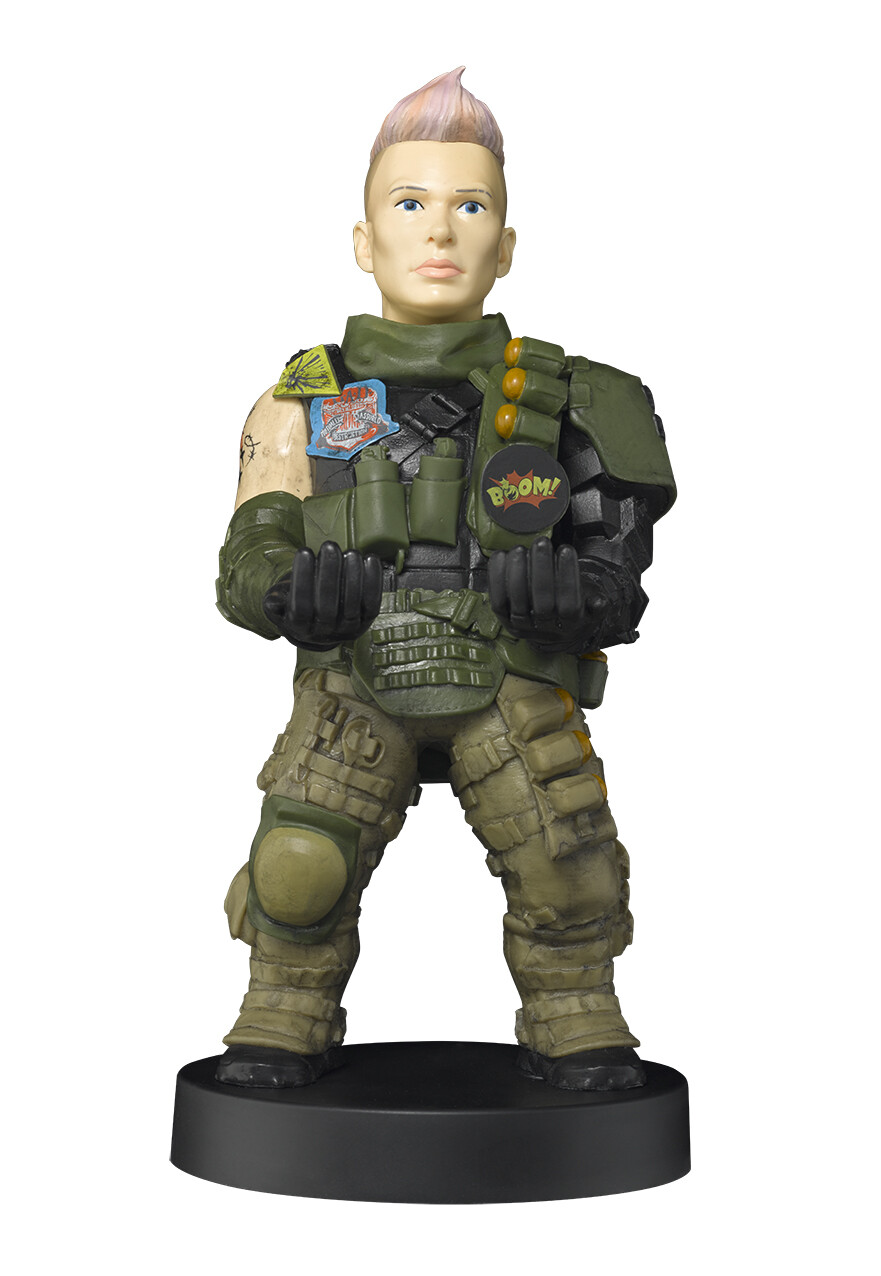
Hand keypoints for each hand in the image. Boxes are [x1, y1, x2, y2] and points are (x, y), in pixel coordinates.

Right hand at [263, 542, 382, 650]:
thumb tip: (270, 601)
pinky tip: (370, 560)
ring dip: (353, 576)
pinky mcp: (366, 621)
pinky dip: (373, 581)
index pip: (300, 607)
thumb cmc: (297, 606)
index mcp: (300, 629)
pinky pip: (372, 603)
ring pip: (352, 606)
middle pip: (327, 607)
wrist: (319, 625)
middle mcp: (325, 633)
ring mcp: (348, 629)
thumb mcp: (279, 606)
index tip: (304, 551)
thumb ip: (274, 603)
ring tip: (350, 552)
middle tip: (329, 546)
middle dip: (329, 574)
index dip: (302, 578)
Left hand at [488, 537, 610, 653]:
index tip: (566, 551)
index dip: (568, 576)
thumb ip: (597, 605)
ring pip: (518, 601)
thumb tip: (601, 602)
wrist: (554, 634)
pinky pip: (497, 600)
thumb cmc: (572, 612)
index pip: (569, 604)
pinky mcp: (504, 619)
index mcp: (570, 625)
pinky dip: (496, 577)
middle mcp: (545, 628)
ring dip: (517, 572)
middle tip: (542, 543)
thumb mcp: (592, 611)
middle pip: (542, 602)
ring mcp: (523, 626)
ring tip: (520, 549)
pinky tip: (501, 557)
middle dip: (542, 569)